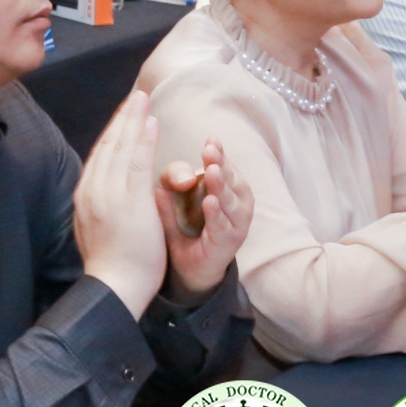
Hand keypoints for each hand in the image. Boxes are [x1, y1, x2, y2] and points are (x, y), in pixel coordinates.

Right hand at [72, 92, 171, 314]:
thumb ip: (99, 204)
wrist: (114, 286)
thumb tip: (102, 191)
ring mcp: (109, 193)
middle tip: (136, 96)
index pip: (100, 155)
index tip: (124, 115)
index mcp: (86, 194)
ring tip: (143, 99)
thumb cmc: (111, 263)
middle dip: (123, 118)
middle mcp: (93, 189)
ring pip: (121, 147)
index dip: (114, 131)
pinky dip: (144, 139)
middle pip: (108, 144)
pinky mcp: (129, 201)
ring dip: (133, 120)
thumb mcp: (95, 226)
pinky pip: (137, 162)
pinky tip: (152, 123)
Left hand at [153, 137, 250, 301]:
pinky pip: (224, 228)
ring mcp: (233, 227)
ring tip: (212, 171)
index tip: (211, 139)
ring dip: (223, 187)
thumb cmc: (182, 225)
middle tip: (210, 150)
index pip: (224, 167)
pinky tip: (210, 202)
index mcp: (224, 190)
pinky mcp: (226, 246)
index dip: (220, 154)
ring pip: (233, 204)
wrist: (183, 267)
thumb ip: (172, 180)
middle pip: (232, 181)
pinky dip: (218, 214)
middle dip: (222, 164)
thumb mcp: (171, 197)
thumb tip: (182, 171)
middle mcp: (235, 207)